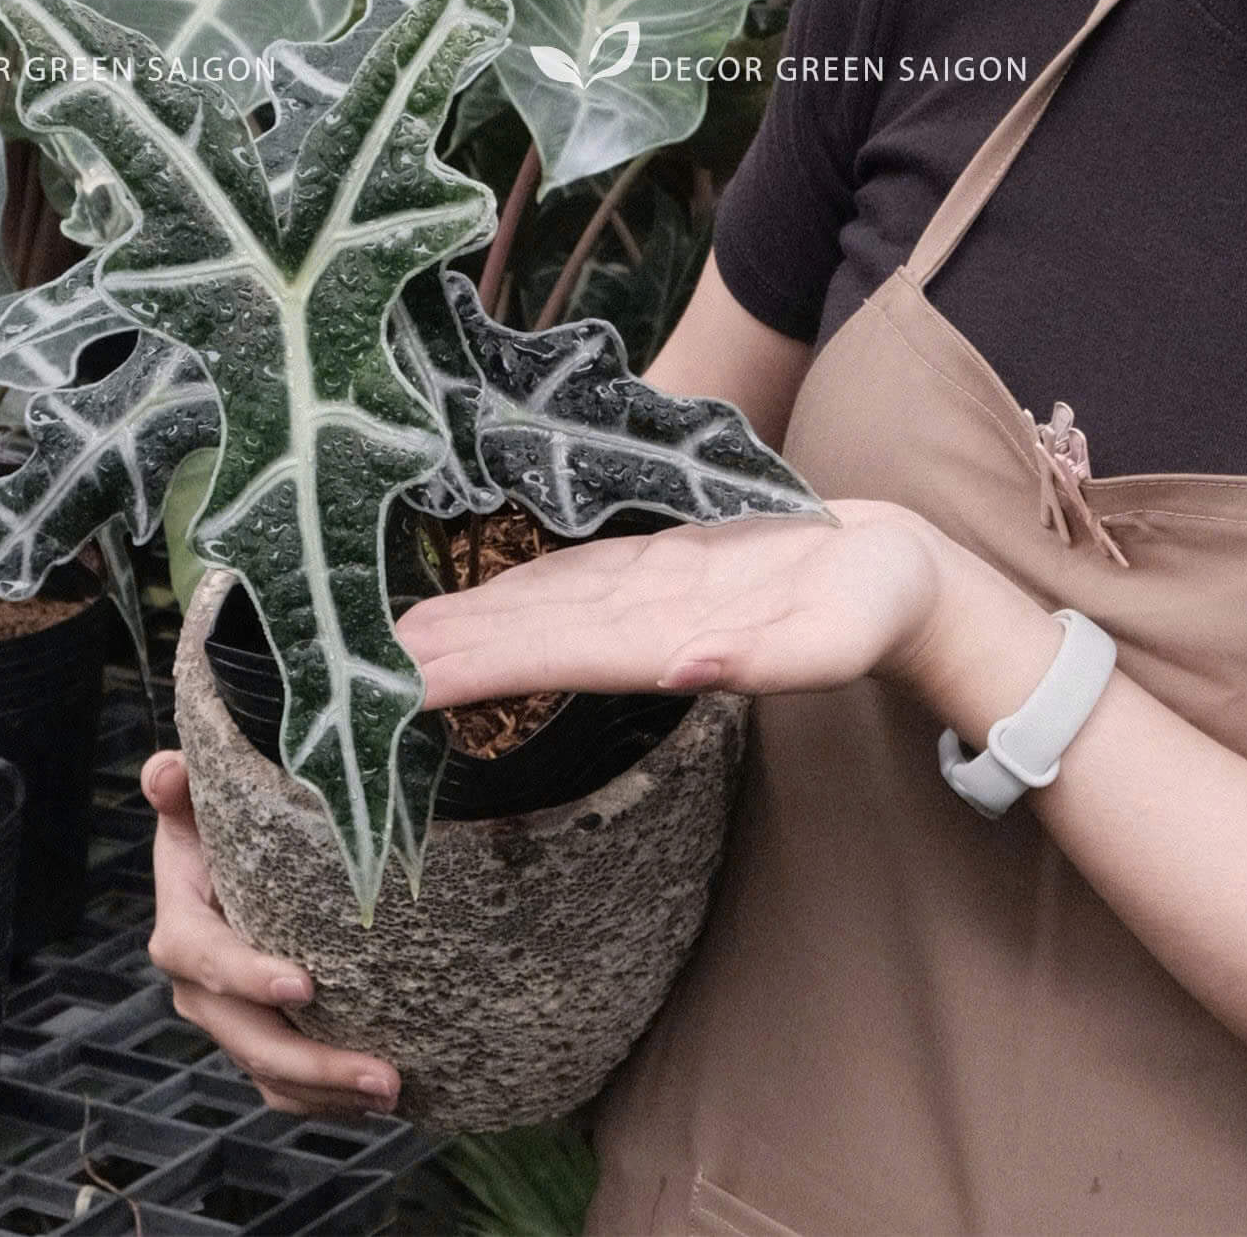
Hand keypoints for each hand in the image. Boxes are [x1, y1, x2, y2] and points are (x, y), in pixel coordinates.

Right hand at [141, 751, 401, 1118]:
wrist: (229, 861)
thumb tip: (165, 769)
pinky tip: (379, 1097)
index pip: (206, 958)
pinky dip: (326, 1097)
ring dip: (329, 1091)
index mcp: (183, 927)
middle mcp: (201, 987)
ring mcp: (231, 1020)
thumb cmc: (221, 823)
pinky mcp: (260, 1037)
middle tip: (382, 1073)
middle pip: (249, 1037)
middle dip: (311, 1061)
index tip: (304, 982)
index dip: (248, 975)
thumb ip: (180, 786)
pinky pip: (286, 1082)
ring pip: (271, 1072)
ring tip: (394, 1090)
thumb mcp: (200, 799)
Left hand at [394, 498, 948, 710]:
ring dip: (460, 622)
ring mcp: (646, 595)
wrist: (906, 580)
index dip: (470, 667)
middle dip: (435, 652)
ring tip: (380, 632)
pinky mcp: (662, 563)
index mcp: (666, 641)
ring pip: (533, 608)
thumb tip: (682, 669)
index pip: (546, 657)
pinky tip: (468, 592)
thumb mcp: (837, 635)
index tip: (393, 684)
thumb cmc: (880, 609)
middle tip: (339, 661)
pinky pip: (569, 576)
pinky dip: (510, 586)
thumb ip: (764, 657)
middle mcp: (639, 624)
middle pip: (519, 639)